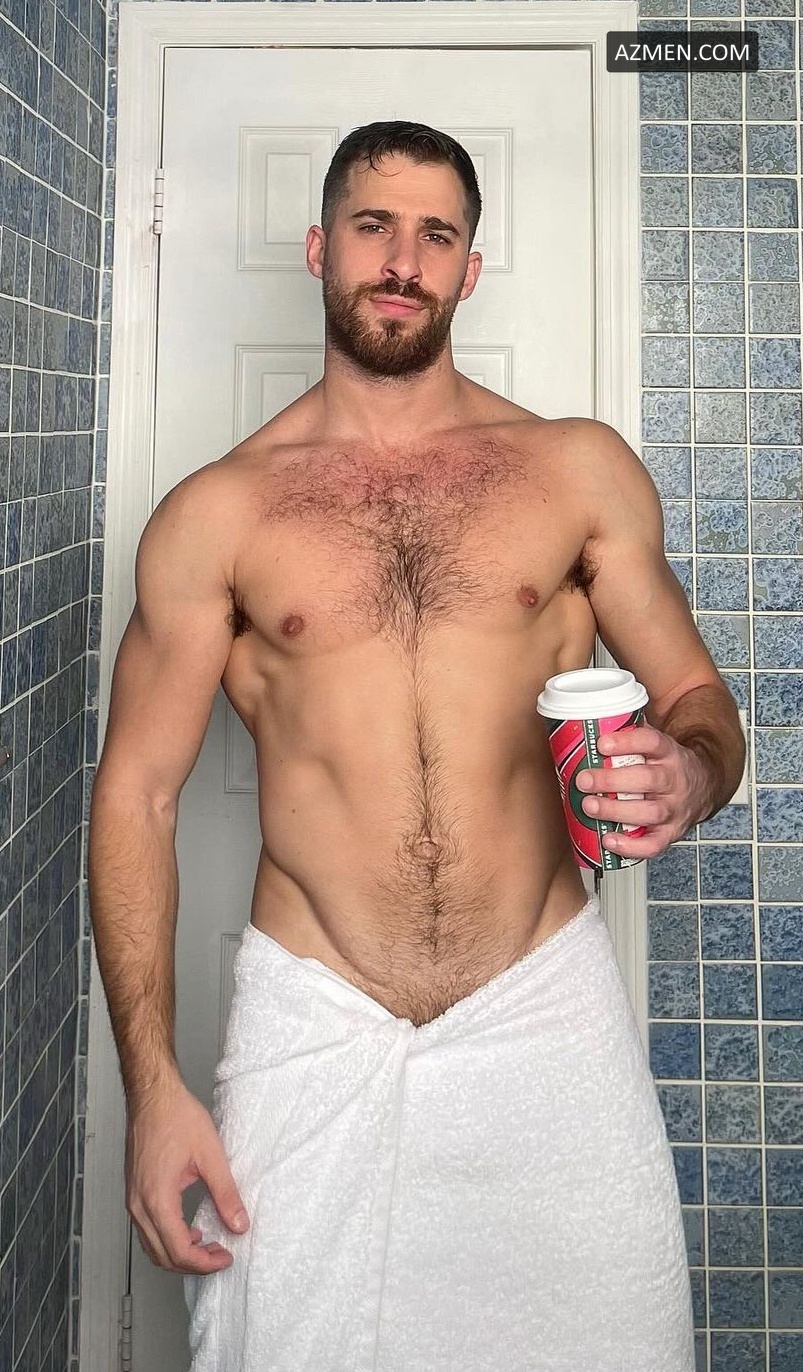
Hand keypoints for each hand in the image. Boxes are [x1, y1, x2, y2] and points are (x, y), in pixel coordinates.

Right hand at [125, 1076, 249, 1273]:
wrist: (152, 1095)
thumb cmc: (176, 1116)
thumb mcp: (210, 1154)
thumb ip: (226, 1193)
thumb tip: (239, 1223)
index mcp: (157, 1198)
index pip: (178, 1250)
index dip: (204, 1263)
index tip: (225, 1257)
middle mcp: (139, 1204)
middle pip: (162, 1256)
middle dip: (193, 1264)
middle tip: (220, 1255)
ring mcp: (132, 1200)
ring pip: (151, 1246)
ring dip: (178, 1254)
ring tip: (207, 1245)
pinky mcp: (133, 1193)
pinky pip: (147, 1230)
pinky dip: (167, 1239)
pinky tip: (189, 1229)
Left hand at [575, 723, 711, 860]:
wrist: (703, 786)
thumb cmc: (666, 764)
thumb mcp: (656, 744)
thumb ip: (630, 735)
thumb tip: (587, 722)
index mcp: (670, 753)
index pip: (652, 742)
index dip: (627, 742)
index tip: (601, 743)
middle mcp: (675, 781)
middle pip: (648, 779)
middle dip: (612, 780)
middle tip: (583, 780)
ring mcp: (675, 809)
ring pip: (650, 812)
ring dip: (617, 811)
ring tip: (589, 806)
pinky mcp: (672, 833)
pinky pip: (655, 845)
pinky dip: (631, 847)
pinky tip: (608, 840)